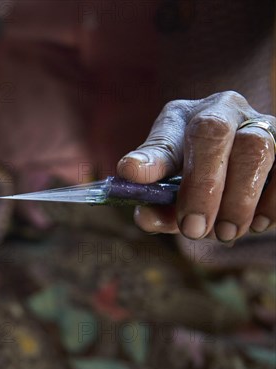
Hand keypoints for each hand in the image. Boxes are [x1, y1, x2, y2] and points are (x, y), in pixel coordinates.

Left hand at [117, 91, 275, 241]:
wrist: (238, 164)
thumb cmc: (195, 174)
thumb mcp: (170, 183)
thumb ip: (155, 197)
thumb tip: (145, 216)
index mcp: (186, 116)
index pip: (167, 134)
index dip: (151, 159)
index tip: (131, 175)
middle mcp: (226, 110)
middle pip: (214, 132)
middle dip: (202, 186)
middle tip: (193, 229)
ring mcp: (264, 123)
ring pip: (257, 149)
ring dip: (240, 198)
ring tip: (225, 233)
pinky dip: (273, 201)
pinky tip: (259, 223)